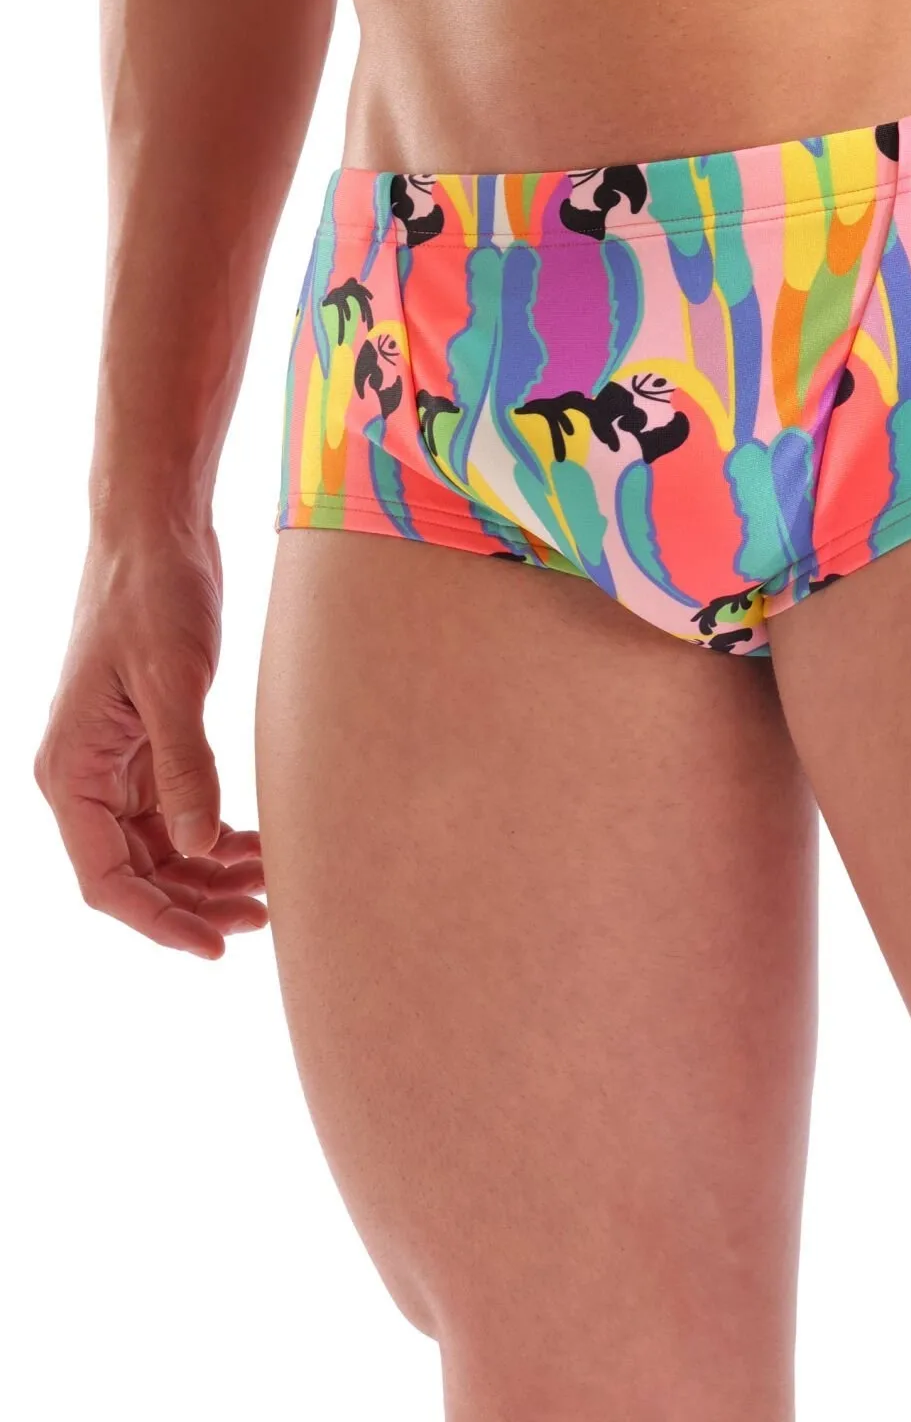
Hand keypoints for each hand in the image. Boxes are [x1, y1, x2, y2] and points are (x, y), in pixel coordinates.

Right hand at [34, 521, 266, 957]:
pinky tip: (258, 845)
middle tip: (265, 917)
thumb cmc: (153, 594)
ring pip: (160, 847)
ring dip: (209, 874)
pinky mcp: (149, 740)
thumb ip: (186, 766)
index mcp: (70, 772)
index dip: (160, 921)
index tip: (216, 947)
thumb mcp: (173, 680)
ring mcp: (117, 761)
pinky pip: (176, 811)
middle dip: (196, 902)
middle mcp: (84, 776)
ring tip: (271, 888)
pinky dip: (214, 834)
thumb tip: (199, 847)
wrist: (157, 531)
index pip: (107, 879)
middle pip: (136, 873)